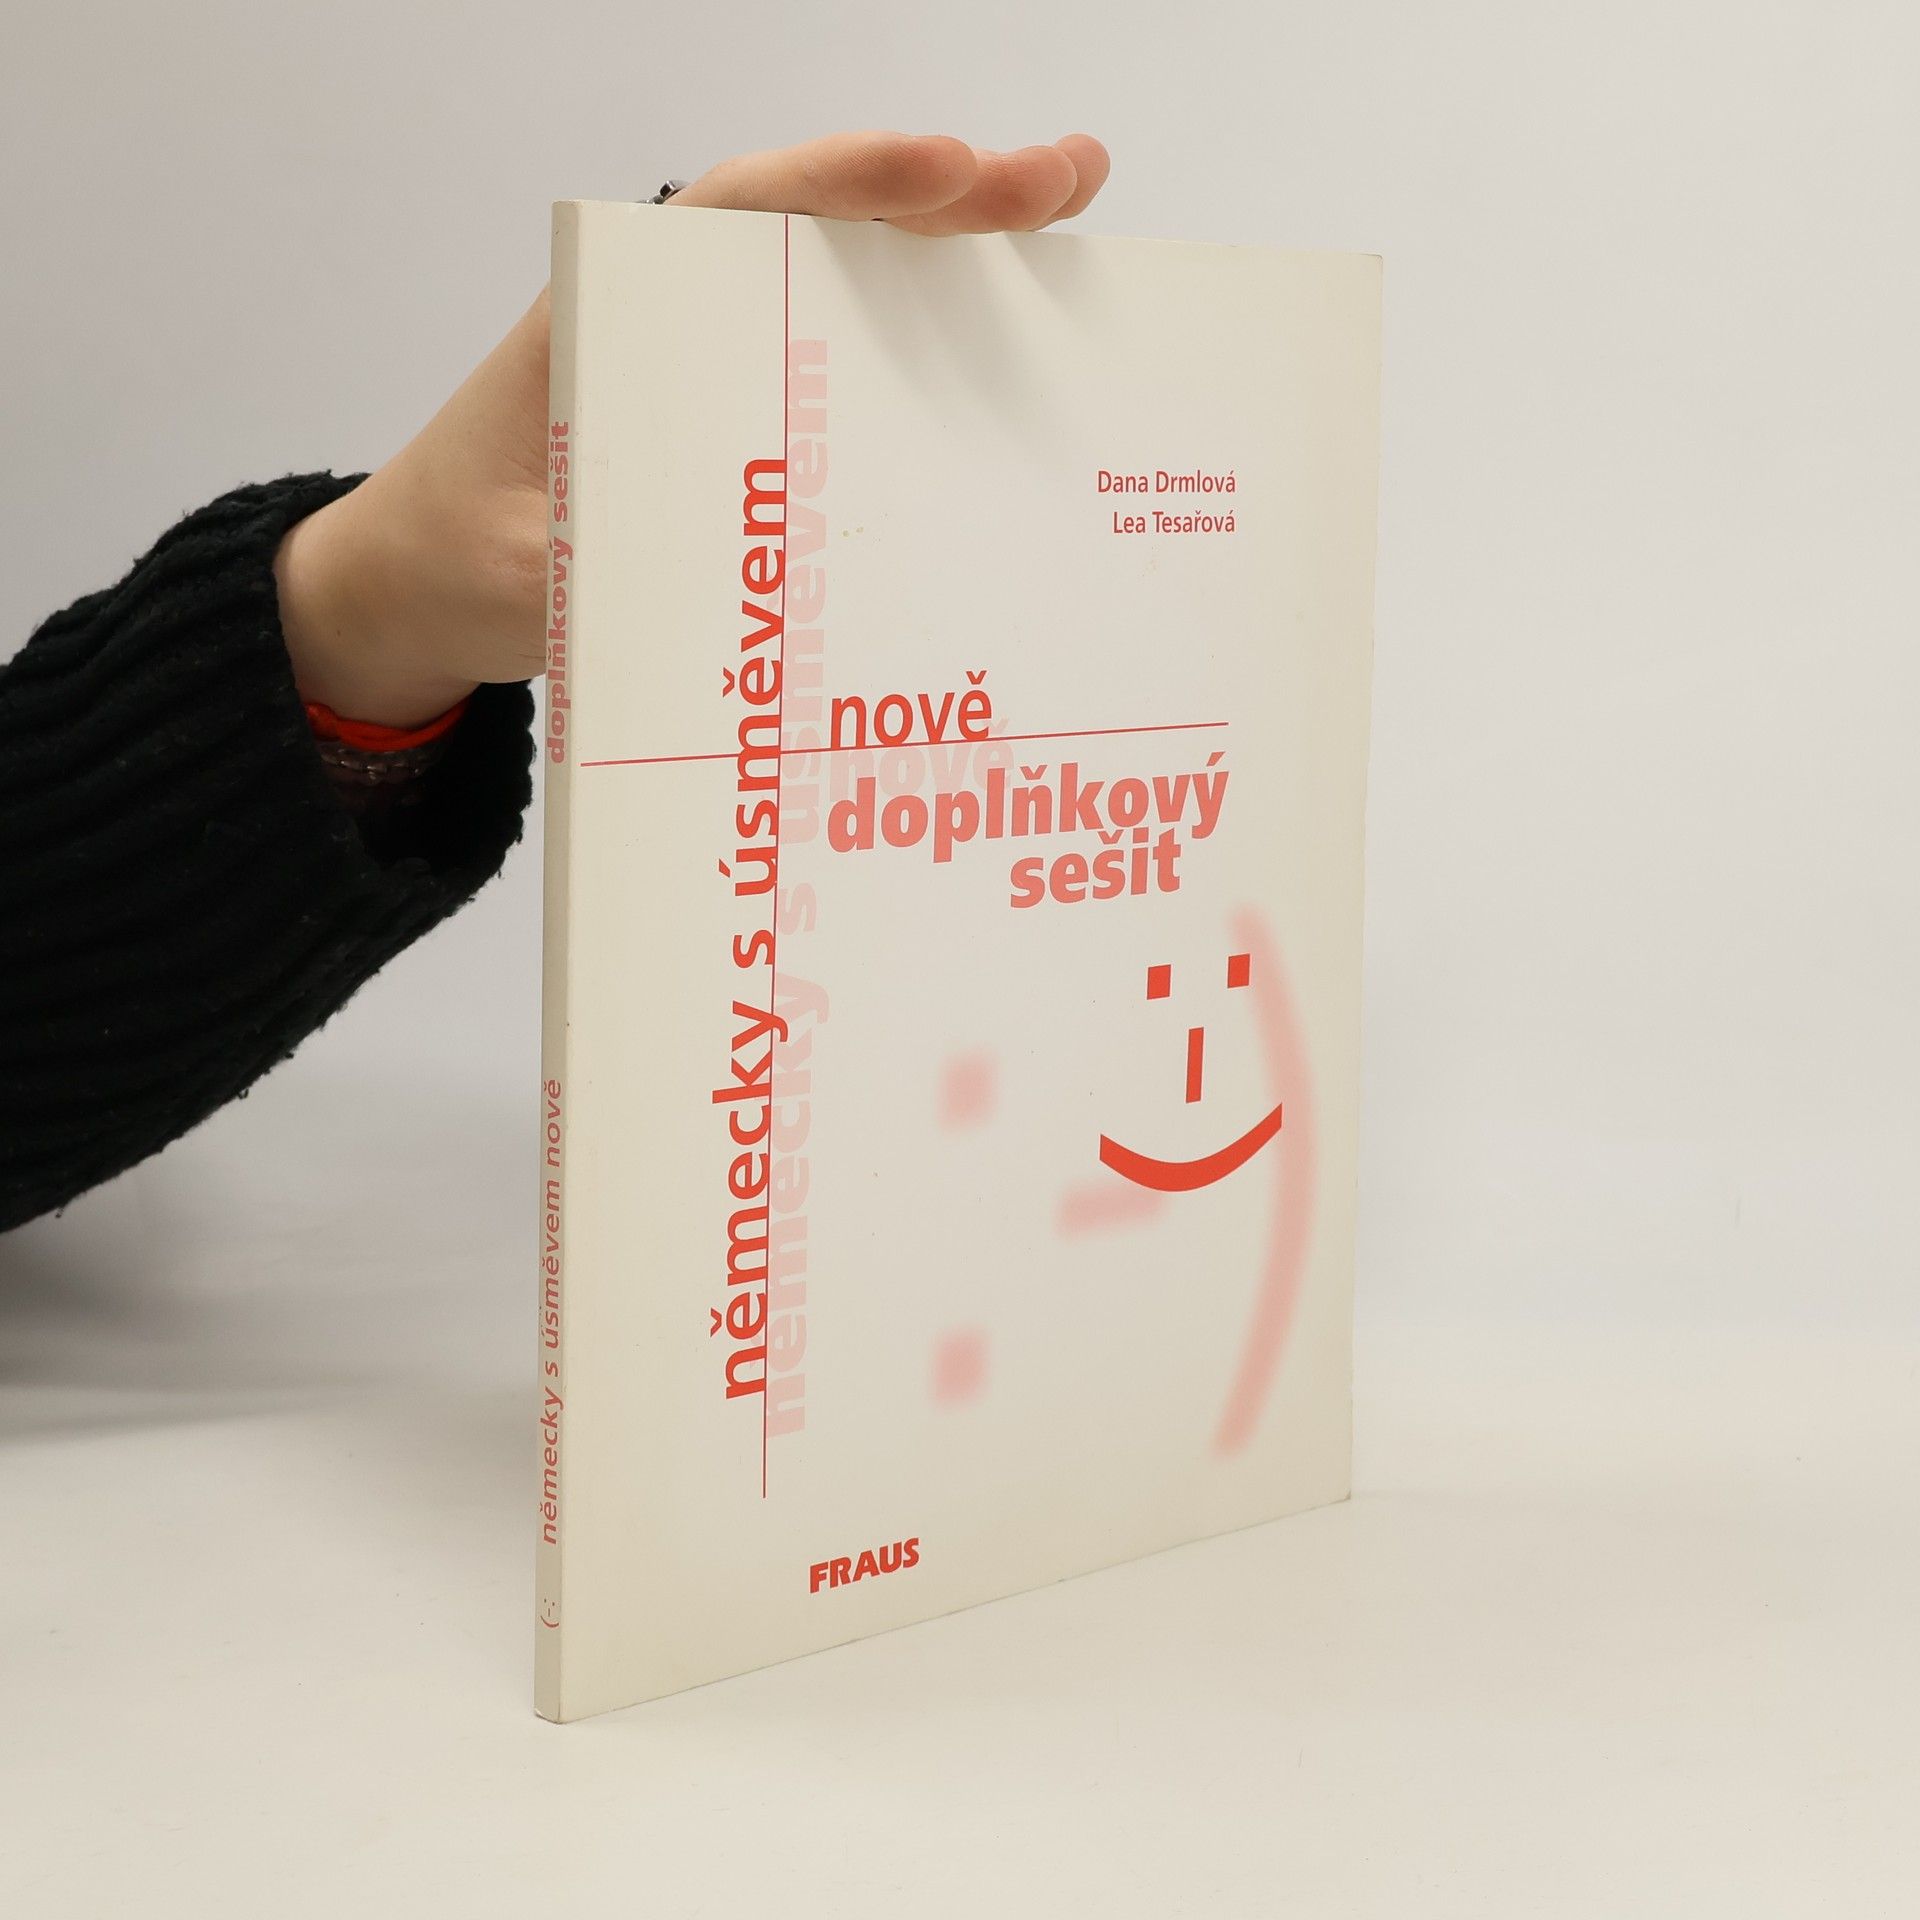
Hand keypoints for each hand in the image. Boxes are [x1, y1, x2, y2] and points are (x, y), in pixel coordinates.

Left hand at [276, 131, 1110, 727]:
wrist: (415, 585)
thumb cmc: (452, 557)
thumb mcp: (517, 573)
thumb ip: (596, 573)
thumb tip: (720, 594)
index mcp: (611, 316)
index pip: (738, 211)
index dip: (848, 183)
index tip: (951, 170)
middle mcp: (673, 318)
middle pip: (819, 227)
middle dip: (945, 197)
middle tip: (1066, 181)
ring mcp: (712, 367)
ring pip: (844, 286)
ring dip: (953, 259)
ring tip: (1069, 227)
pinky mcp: (737, 425)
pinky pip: (841, 366)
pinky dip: (923, 345)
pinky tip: (1005, 349)